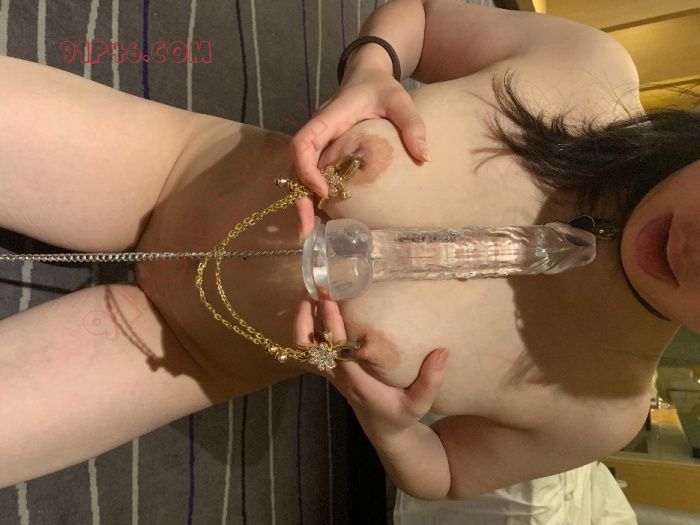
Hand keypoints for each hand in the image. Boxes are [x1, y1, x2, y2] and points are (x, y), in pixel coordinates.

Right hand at [290, 68, 430, 239]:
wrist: (367, 73)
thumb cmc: (381, 86)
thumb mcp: (399, 99)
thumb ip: (411, 124)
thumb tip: (424, 157)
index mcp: (328, 118)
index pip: (303, 143)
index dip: (307, 169)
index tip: (324, 190)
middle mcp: (317, 132)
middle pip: (294, 166)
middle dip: (298, 197)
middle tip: (306, 229)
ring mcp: (318, 143)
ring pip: (297, 173)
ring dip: (300, 200)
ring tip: (308, 231)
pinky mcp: (323, 151)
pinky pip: (310, 174)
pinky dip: (310, 195)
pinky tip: (318, 216)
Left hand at [293, 298, 447, 440]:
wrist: (384, 430)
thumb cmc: (401, 416)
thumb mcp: (420, 404)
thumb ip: (431, 381)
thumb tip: (442, 351)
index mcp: (356, 381)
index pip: (335, 351)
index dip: (330, 326)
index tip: (330, 301)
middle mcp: (338, 375)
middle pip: (308, 347)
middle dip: (305, 318)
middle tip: (312, 289)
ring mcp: (331, 372)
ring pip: (304, 346)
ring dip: (303, 319)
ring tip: (309, 291)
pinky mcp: (331, 368)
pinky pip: (312, 346)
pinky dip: (309, 325)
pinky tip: (316, 305)